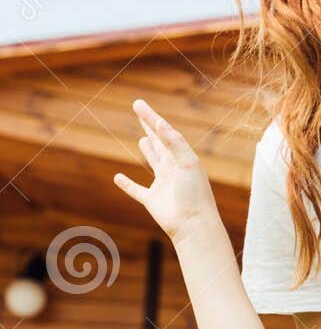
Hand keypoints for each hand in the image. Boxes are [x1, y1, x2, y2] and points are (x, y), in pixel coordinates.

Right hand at [113, 100, 219, 239]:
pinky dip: (127, 184)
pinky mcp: (152, 201)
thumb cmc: (194, 193)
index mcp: (183, 158)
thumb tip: (158, 122)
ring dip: (148, 151)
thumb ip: (173, 142)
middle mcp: (174, 169)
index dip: (151, 117)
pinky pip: (137, 190)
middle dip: (150, 128)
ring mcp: (163, 185)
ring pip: (153, 163)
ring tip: (143, 140)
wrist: (194, 225)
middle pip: (160, 143)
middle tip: (140, 112)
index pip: (165, 132)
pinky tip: (118, 178)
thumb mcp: (186, 161)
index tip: (138, 104)